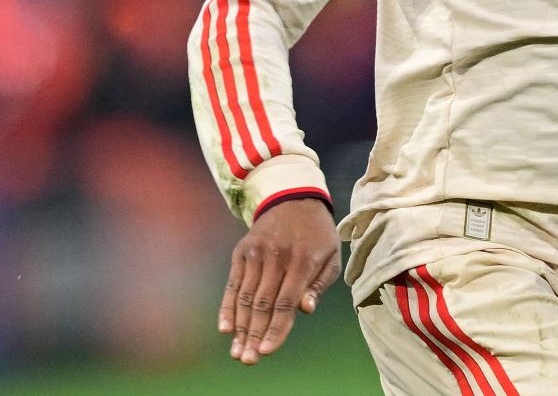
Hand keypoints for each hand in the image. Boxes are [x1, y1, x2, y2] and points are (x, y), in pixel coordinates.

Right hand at [218, 197, 339, 364]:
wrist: (293, 197)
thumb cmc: (317, 234)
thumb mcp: (331, 256)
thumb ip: (319, 284)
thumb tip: (305, 310)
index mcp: (302, 259)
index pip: (286, 302)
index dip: (276, 329)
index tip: (267, 351)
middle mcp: (276, 256)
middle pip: (262, 303)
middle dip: (254, 335)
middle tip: (248, 360)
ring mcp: (256, 252)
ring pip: (245, 297)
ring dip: (240, 328)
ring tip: (237, 352)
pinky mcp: (242, 251)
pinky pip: (233, 283)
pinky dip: (227, 307)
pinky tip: (225, 328)